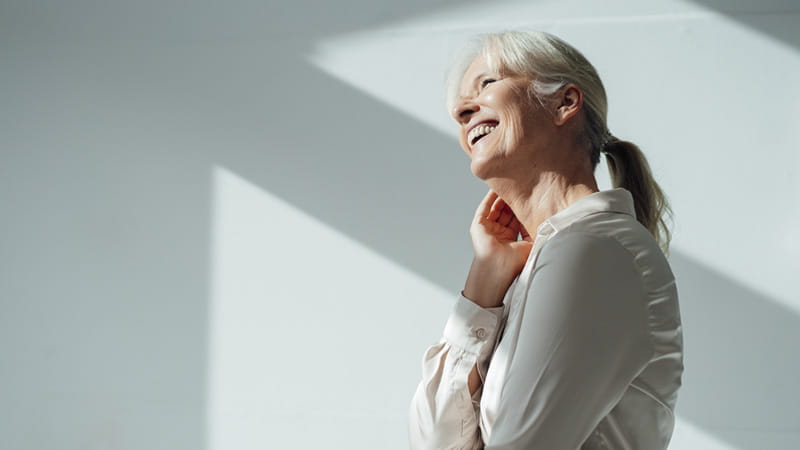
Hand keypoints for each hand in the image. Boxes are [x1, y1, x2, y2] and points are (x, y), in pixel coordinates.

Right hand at [463, 190, 532, 307]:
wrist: (499, 268)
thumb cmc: (515, 262)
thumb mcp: (532, 243)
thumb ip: (538, 231)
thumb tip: (551, 220)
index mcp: (511, 240)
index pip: (518, 219)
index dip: (525, 208)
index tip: (534, 197)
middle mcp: (499, 234)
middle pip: (507, 212)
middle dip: (515, 200)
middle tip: (524, 187)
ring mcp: (488, 229)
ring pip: (496, 208)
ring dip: (503, 197)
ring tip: (511, 184)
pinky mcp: (478, 225)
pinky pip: (485, 208)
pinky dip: (490, 198)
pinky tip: (497, 189)